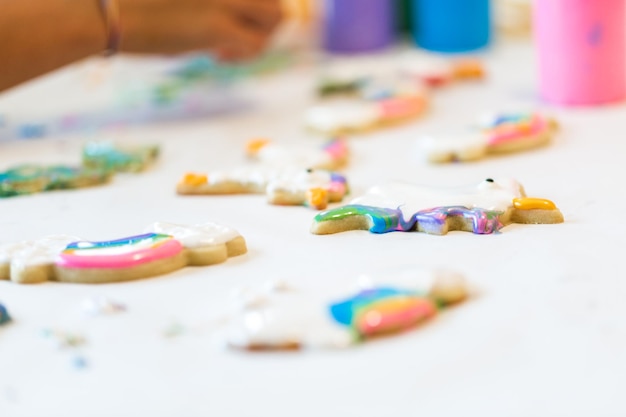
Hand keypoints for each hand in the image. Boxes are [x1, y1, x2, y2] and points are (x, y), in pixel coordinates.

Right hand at [120, 0, 283, 60]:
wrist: (105, 12)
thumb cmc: (129, 0)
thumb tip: (227, 21)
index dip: (251, 4)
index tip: (231, 17)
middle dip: (264, 18)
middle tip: (238, 34)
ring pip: (277, 15)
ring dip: (260, 36)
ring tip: (229, 46)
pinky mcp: (217, 25)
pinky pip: (257, 43)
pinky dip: (245, 55)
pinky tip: (219, 56)